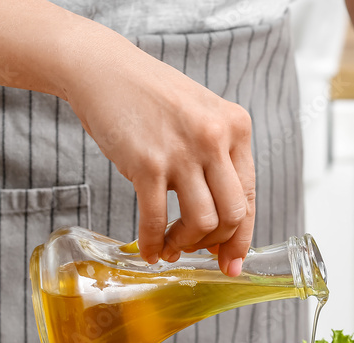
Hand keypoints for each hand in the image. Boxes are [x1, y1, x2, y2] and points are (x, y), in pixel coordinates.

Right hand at [64, 35, 254, 274]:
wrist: (103, 69)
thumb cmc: (152, 99)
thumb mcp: (202, 117)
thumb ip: (218, 161)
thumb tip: (222, 225)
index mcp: (237, 126)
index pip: (250, 196)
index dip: (242, 237)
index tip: (232, 262)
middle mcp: (215, 138)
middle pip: (233, 214)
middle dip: (215, 242)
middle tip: (196, 250)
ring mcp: (183, 151)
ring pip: (202, 222)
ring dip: (186, 243)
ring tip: (170, 246)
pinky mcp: (147, 164)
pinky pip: (156, 220)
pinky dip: (153, 243)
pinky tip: (149, 251)